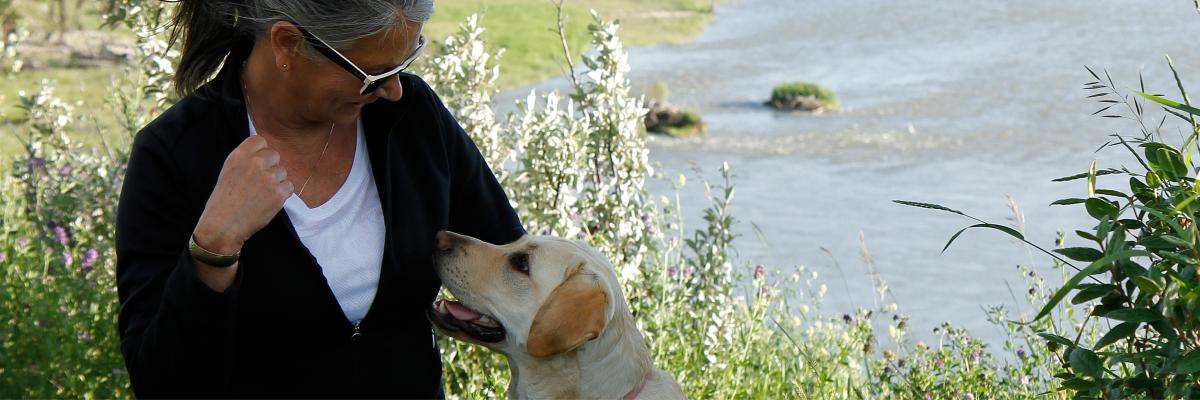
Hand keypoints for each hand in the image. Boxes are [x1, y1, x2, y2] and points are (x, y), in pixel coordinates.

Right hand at [193, 135, 292, 255]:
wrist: (223, 225)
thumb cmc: (223, 201)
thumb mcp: (228, 171)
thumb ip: (245, 160)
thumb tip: (263, 153)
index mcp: (239, 155)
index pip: (260, 140)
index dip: (261, 152)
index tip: (259, 163)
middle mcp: (255, 163)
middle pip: (275, 155)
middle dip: (271, 167)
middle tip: (261, 182)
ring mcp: (268, 177)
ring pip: (283, 172)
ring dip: (277, 182)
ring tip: (262, 195)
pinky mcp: (278, 192)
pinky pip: (289, 186)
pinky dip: (282, 194)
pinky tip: (269, 201)